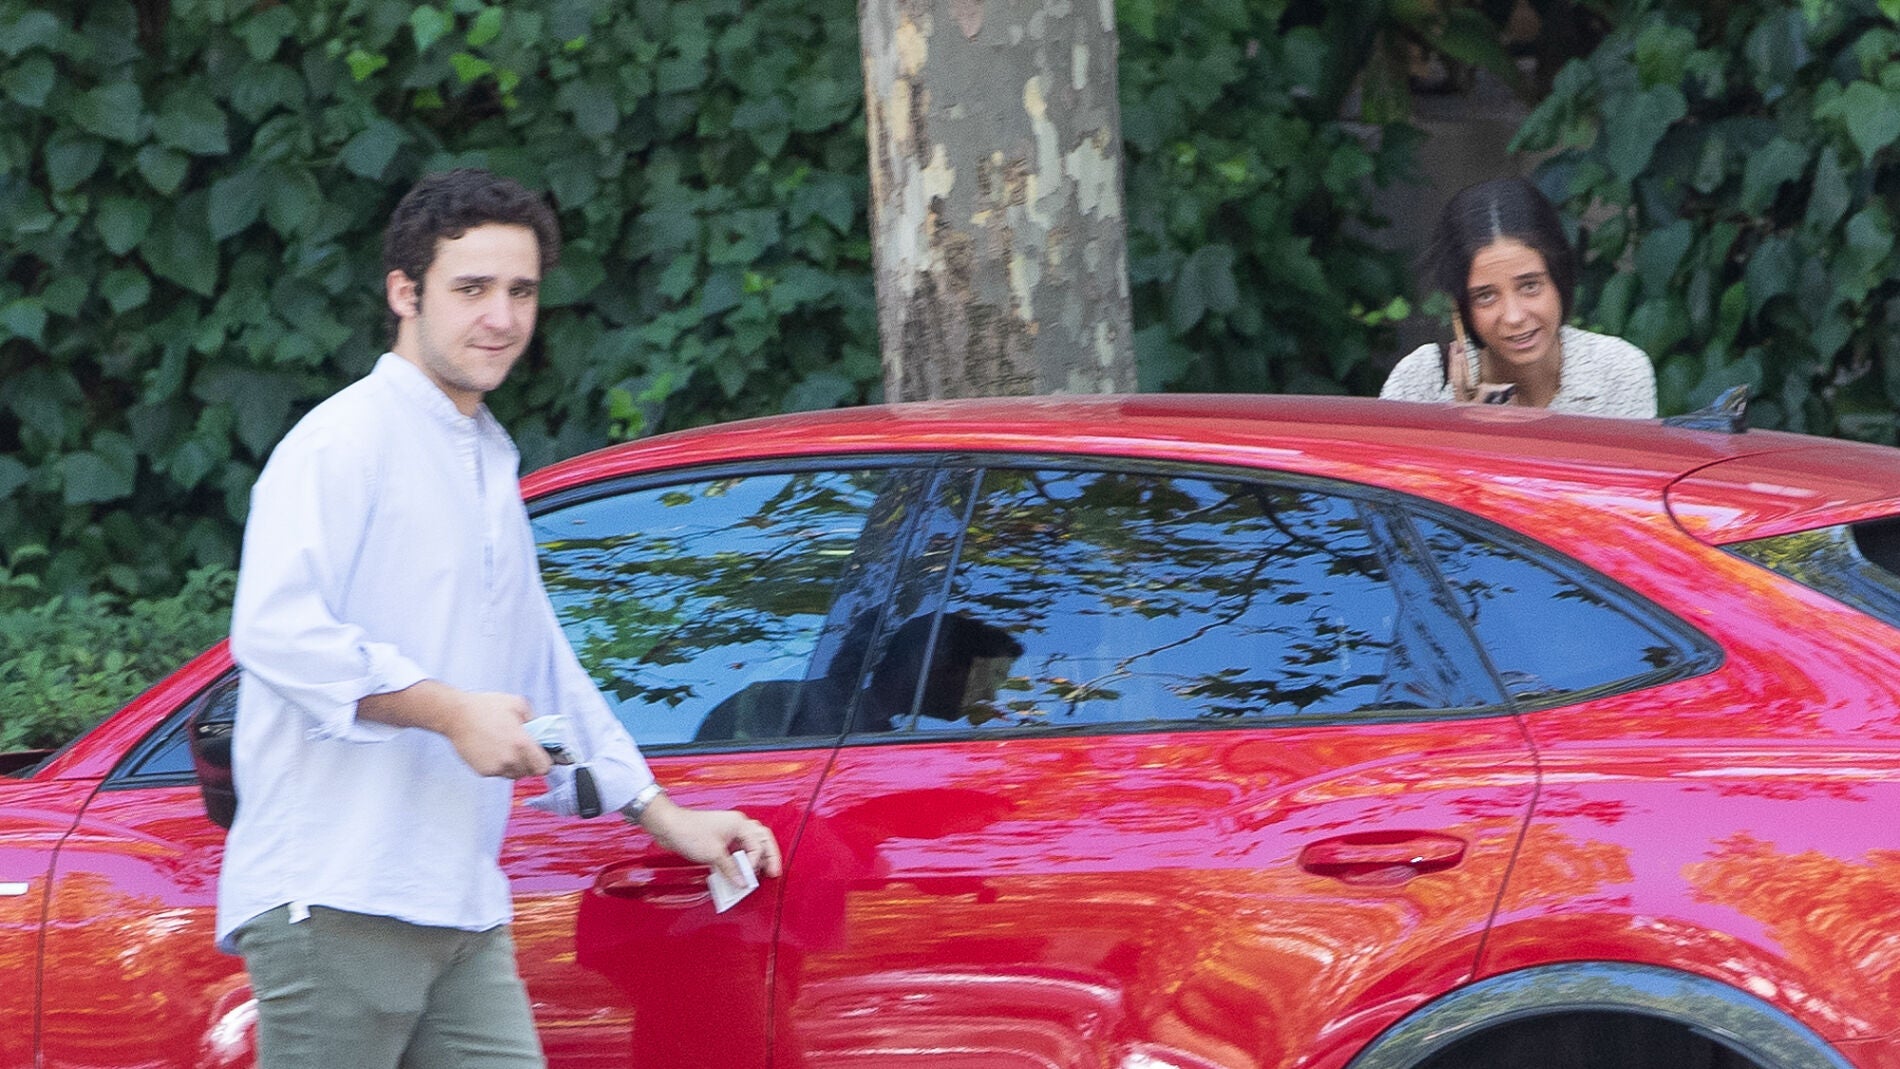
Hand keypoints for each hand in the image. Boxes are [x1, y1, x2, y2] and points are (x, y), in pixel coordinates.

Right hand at [443, 690, 551, 779]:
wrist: (456, 715)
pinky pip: (498, 773)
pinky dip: (499, 765)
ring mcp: (496, 767)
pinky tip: (492, 750)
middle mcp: (510, 759)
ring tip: (505, 747)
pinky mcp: (483, 771)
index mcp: (522, 744)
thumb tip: (542, 731)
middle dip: (529, 762)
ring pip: (514, 774)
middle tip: (521, 748)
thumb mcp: (518, 704)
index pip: (544, 767)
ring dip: (514, 765)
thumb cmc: (485, 707)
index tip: (541, 755)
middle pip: (530, 772)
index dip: (545, 761)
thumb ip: (535, 719)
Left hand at [636, 794, 782, 884]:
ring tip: (761, 872)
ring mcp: (729, 831)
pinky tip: (740, 870)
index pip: (758, 845)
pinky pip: (738, 848)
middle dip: (769, 856)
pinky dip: (742, 859)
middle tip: (774, 872)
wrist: (669, 825)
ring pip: (751, 843)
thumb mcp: (713, 854)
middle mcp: (737, 825)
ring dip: (757, 857)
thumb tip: (742, 882)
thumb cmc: (689, 832)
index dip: (755, 863)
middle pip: (762, 839)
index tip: (748, 877)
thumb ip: (730, 869)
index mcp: (740, 824)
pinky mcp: (720, 838)